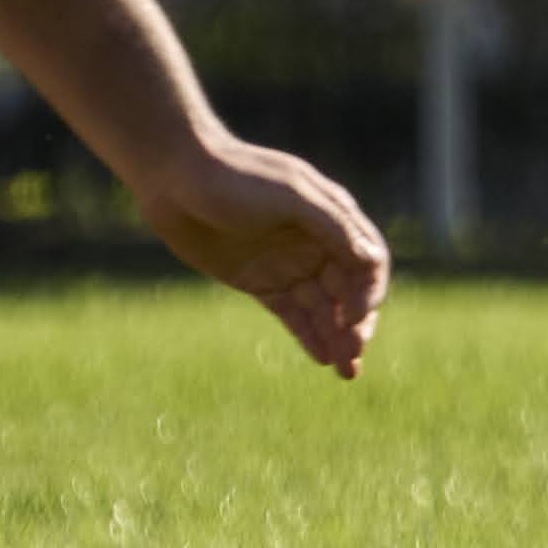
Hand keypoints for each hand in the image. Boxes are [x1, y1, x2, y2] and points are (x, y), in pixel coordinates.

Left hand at [129, 139, 389, 377]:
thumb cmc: (237, 177)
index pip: (367, 262)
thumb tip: (372, 260)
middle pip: (350, 291)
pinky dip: (309, 336)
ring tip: (346, 370)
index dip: (369, 293)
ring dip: (338, 337)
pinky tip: (322, 358)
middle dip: (357, 324)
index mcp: (333, 218)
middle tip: (354, 355)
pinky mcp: (260, 282)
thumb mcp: (290, 196)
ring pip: (324, 308)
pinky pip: (293, 314)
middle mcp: (317, 244)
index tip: (354, 319)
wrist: (176, 179)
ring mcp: (289, 264)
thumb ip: (332, 226)